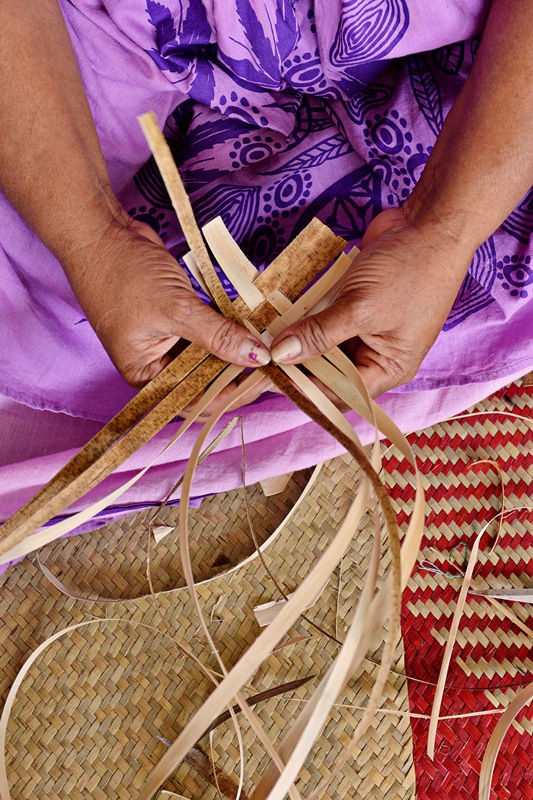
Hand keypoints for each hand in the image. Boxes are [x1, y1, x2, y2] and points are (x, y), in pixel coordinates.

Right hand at [66, 218, 269, 387]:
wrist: (102, 232)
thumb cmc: (121, 273)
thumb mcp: (174, 308)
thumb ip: (217, 335)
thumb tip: (256, 357)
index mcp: (145, 375)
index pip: (194, 400)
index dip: (229, 394)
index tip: (262, 382)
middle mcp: (157, 364)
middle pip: (205, 381)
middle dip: (237, 373)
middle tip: (274, 363)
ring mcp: (168, 341)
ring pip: (210, 357)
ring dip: (236, 351)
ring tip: (268, 346)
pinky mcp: (178, 319)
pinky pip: (208, 333)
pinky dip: (227, 330)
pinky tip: (252, 328)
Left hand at [269, 208, 474, 398]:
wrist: (430, 222)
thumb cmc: (411, 269)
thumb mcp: (361, 307)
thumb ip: (320, 334)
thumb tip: (282, 355)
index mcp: (390, 368)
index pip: (341, 393)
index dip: (306, 389)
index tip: (271, 377)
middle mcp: (378, 355)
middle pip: (329, 373)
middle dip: (298, 365)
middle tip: (261, 356)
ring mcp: (366, 330)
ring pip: (323, 347)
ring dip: (298, 342)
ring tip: (264, 340)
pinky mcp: (355, 306)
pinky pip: (325, 321)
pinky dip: (306, 320)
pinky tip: (279, 319)